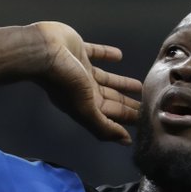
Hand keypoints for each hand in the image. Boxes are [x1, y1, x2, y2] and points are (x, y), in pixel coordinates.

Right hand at [33, 21, 141, 144]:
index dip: (128, 118)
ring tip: (139, 86)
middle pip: (111, 99)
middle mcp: (83, 90)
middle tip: (148, 105)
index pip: (112, 115)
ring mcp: (80, 70)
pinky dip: (107, 55)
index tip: (146, 120)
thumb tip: (124, 141)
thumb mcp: (86, 109)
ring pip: (106, 79)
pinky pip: (96, 53)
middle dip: (128, 104)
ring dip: (122, 83)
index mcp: (86, 105)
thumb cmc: (64, 80)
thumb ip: (104, 126)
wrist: (42, 51)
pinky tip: (118, 56)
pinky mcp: (78, 50)